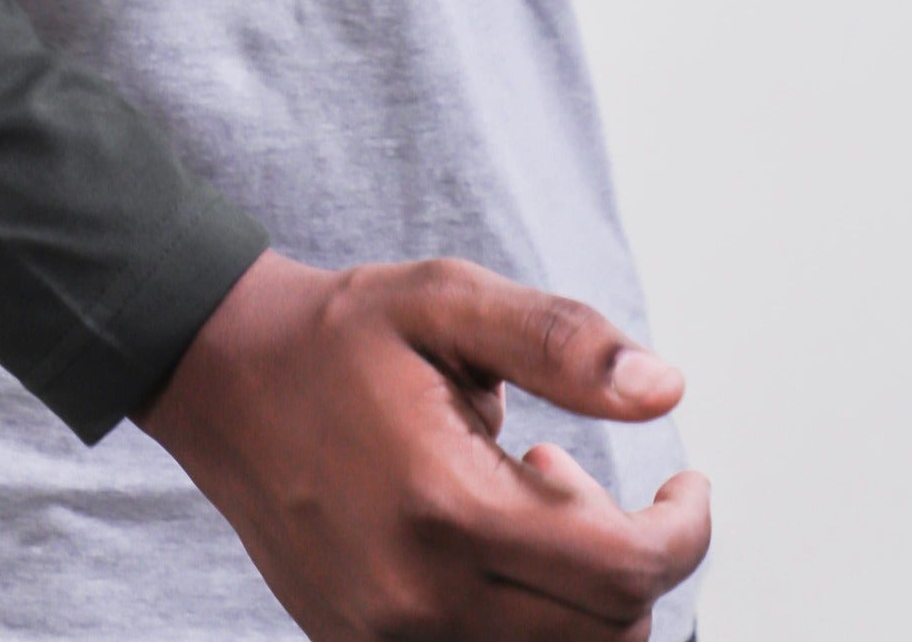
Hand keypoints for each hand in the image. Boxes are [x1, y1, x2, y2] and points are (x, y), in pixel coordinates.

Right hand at [138, 251, 709, 640]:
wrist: (223, 377)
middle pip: (605, 631)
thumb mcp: (448, 302)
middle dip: (626, 554)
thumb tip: (665, 390)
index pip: (625, 573)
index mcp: (446, 506)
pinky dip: (520, 613)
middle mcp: (418, 596)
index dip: (684, 532)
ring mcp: (387, 638)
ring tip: (520, 495)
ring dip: (573, 589)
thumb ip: (560, 341)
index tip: (688, 487)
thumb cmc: (341, 335)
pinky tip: (479, 535)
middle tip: (566, 470)